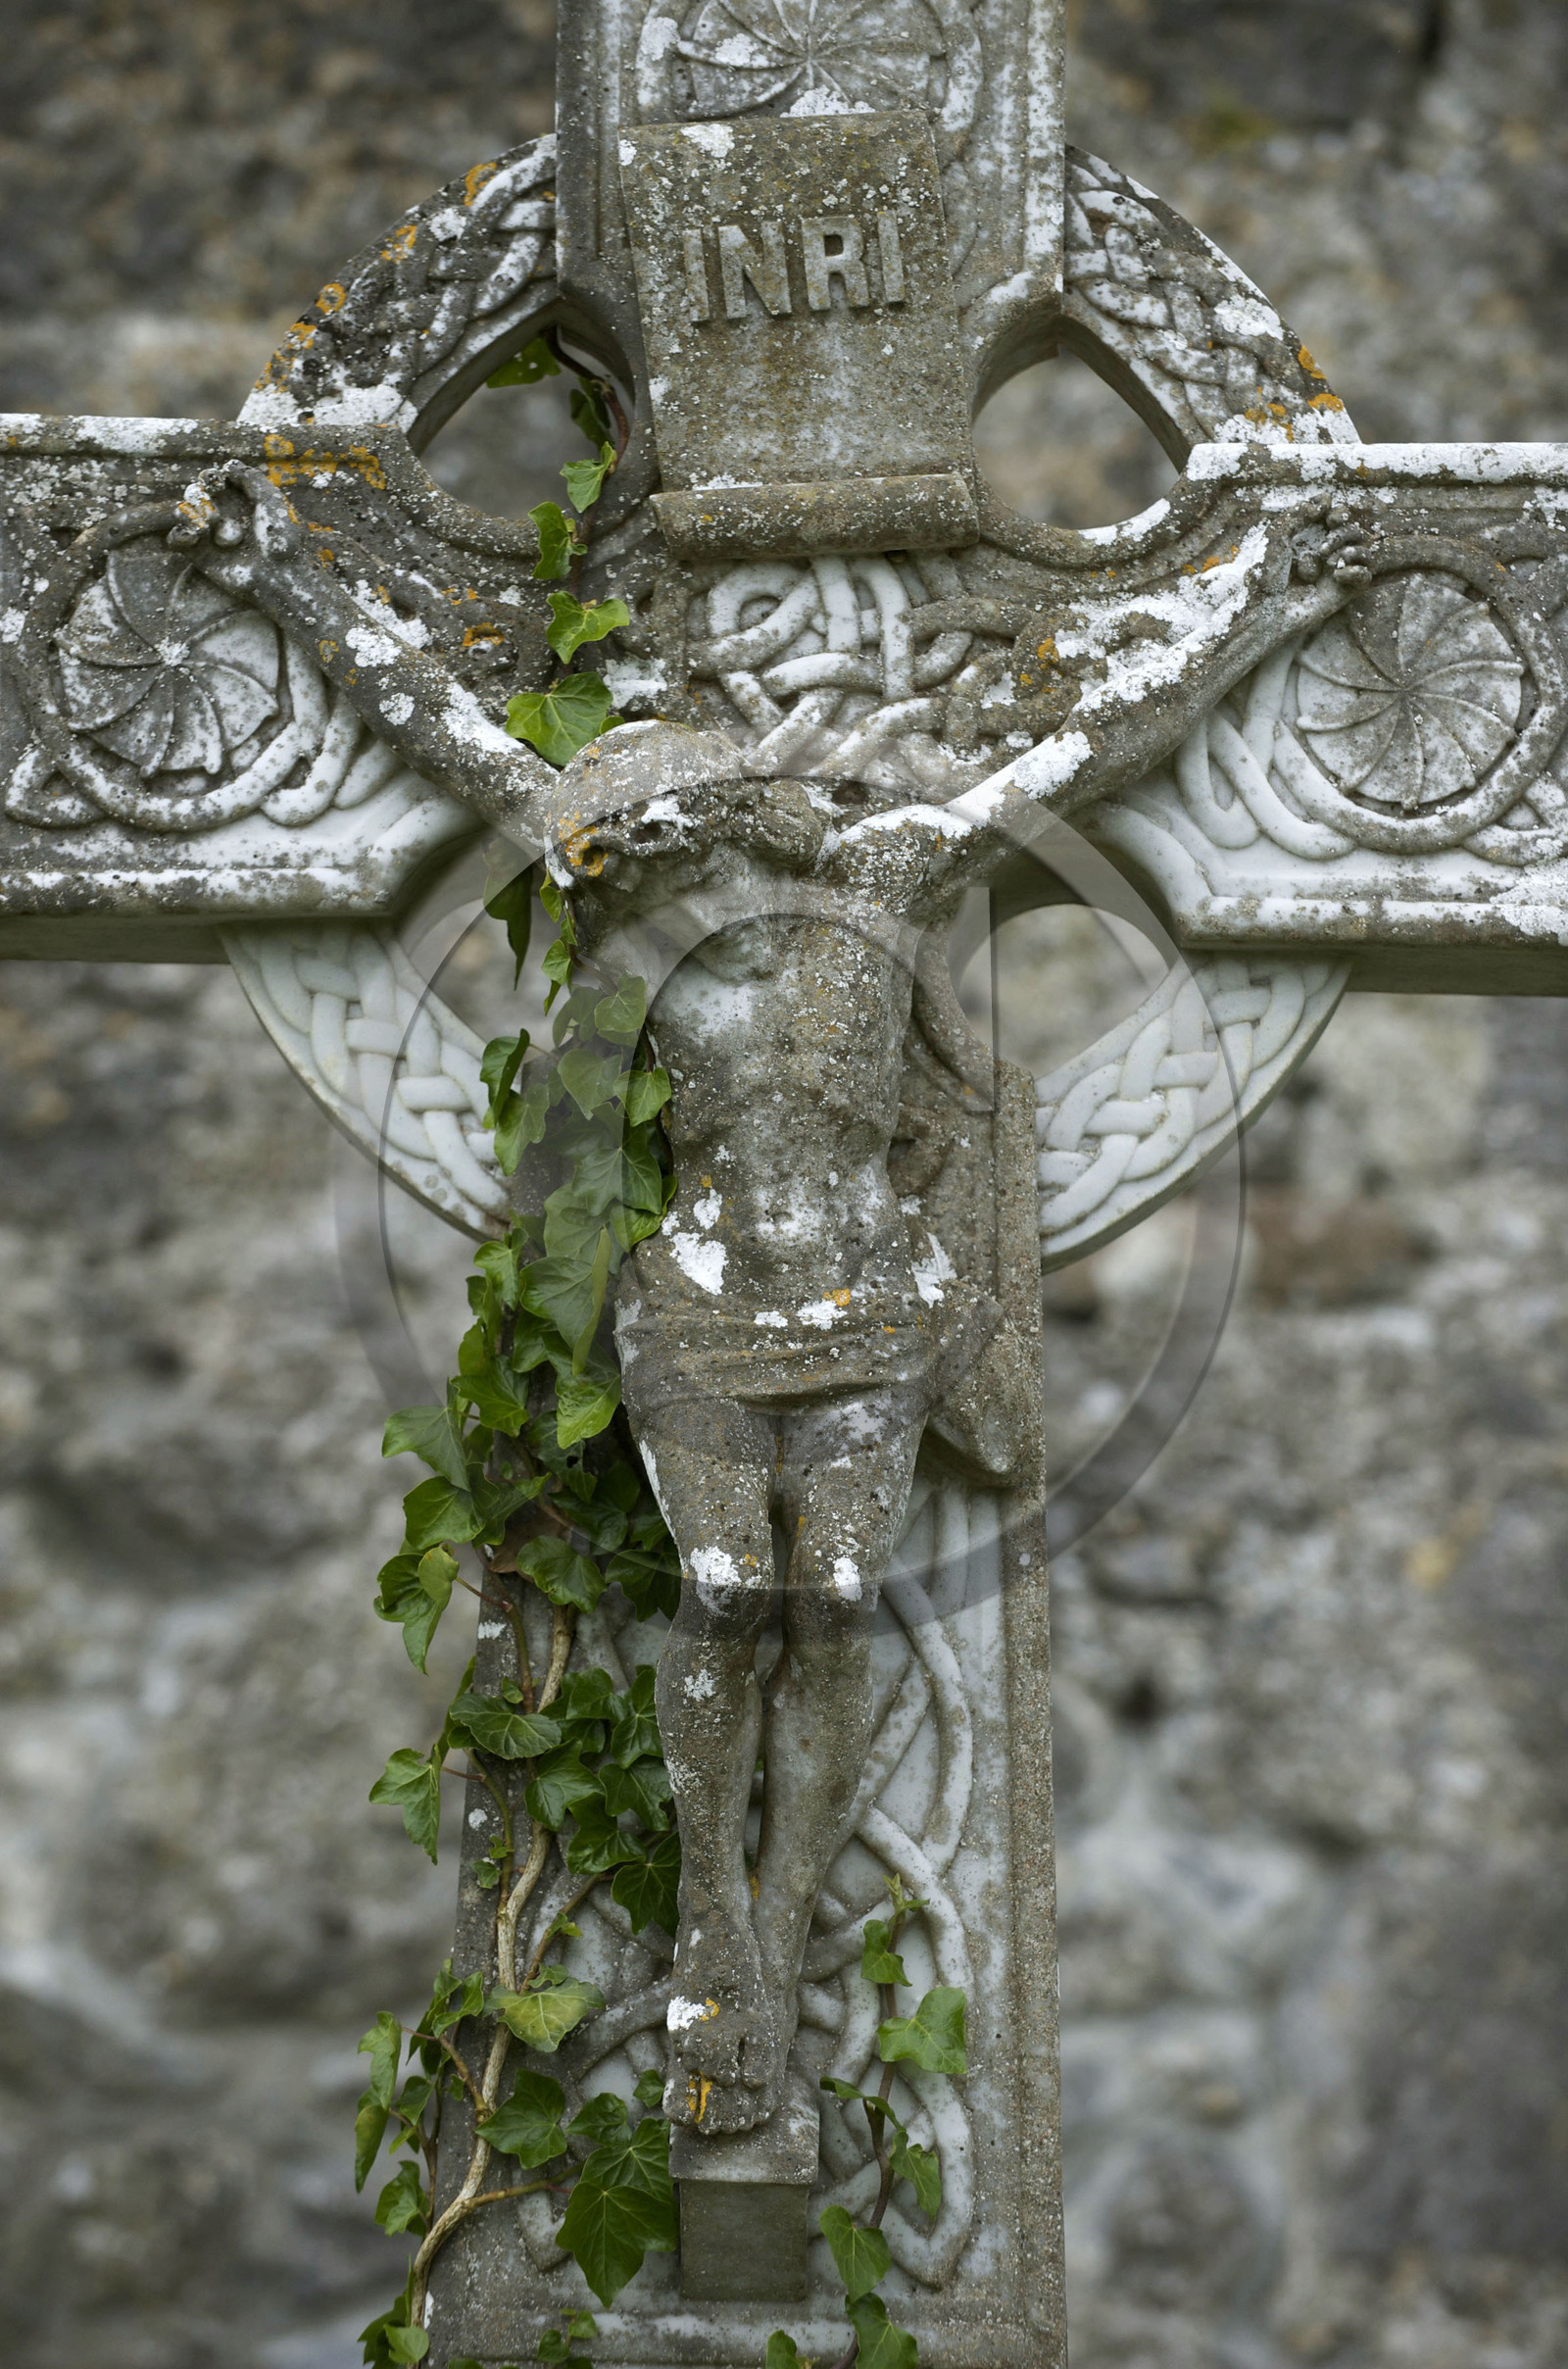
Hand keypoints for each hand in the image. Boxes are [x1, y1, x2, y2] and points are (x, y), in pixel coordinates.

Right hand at [168, 460, 305, 564]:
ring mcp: (210, 535)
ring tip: (206, 527)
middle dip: (199, 496)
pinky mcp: (199, 555)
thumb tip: (227, 465)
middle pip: (195, 492)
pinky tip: (194, 535)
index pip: (214, 480)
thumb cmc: (283, 539)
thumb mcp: (272, 502)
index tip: (218, 482)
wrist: (280, 576)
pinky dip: (179, 534)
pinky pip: (176, 539)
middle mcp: (223, 515)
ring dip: (190, 513)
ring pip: (183, 511)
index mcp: (238, 500)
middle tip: (214, 513)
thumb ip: (251, 479)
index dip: (211, 478)